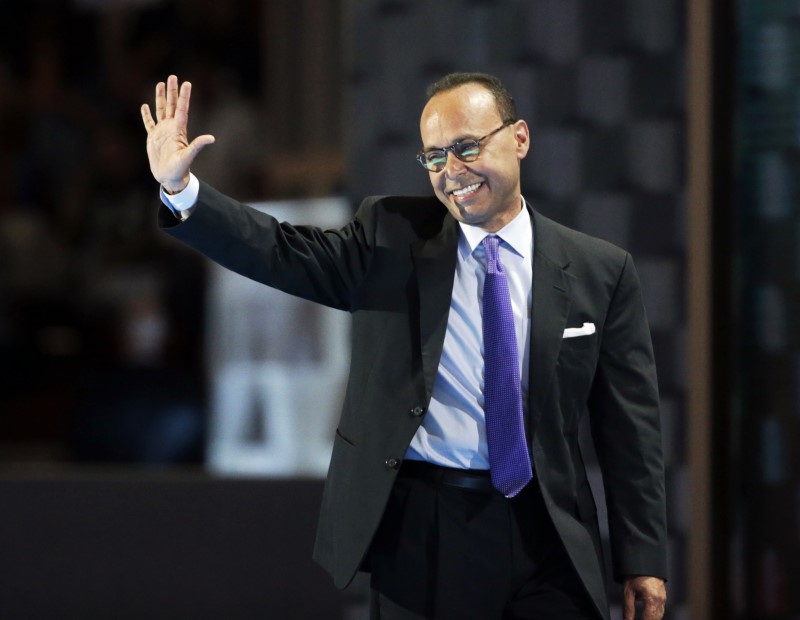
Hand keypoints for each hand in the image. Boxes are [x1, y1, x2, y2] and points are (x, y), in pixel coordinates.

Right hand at [140, 75, 214, 192]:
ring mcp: (162, 132)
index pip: (182, 109)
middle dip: (172, 91)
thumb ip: (198, 145)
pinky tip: (145, 106)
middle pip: (172, 105)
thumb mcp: (188, 156)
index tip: (186, 83)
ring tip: (160, 84)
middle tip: (172, 76)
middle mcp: (171, 128)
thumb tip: (211, 138)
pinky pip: (149, 123)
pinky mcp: (153, 138)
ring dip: (161, 98)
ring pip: (161, 110)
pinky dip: (146, 115)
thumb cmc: (180, 169)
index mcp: (179, 130)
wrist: (169, 178)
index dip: (184, 96)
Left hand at [623, 575, 665, 619]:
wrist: (643, 560)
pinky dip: (655, 614)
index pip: (648, 619)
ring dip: (652, 618)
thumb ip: (628, 608)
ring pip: (660, 615)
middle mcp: (660, 599)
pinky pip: (661, 609)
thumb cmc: (635, 573)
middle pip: (656, 618)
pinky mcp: (663, 595)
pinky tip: (648, 614)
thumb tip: (627, 619)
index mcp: (652, 599)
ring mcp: (663, 597)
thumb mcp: (628, 591)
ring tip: (643, 618)